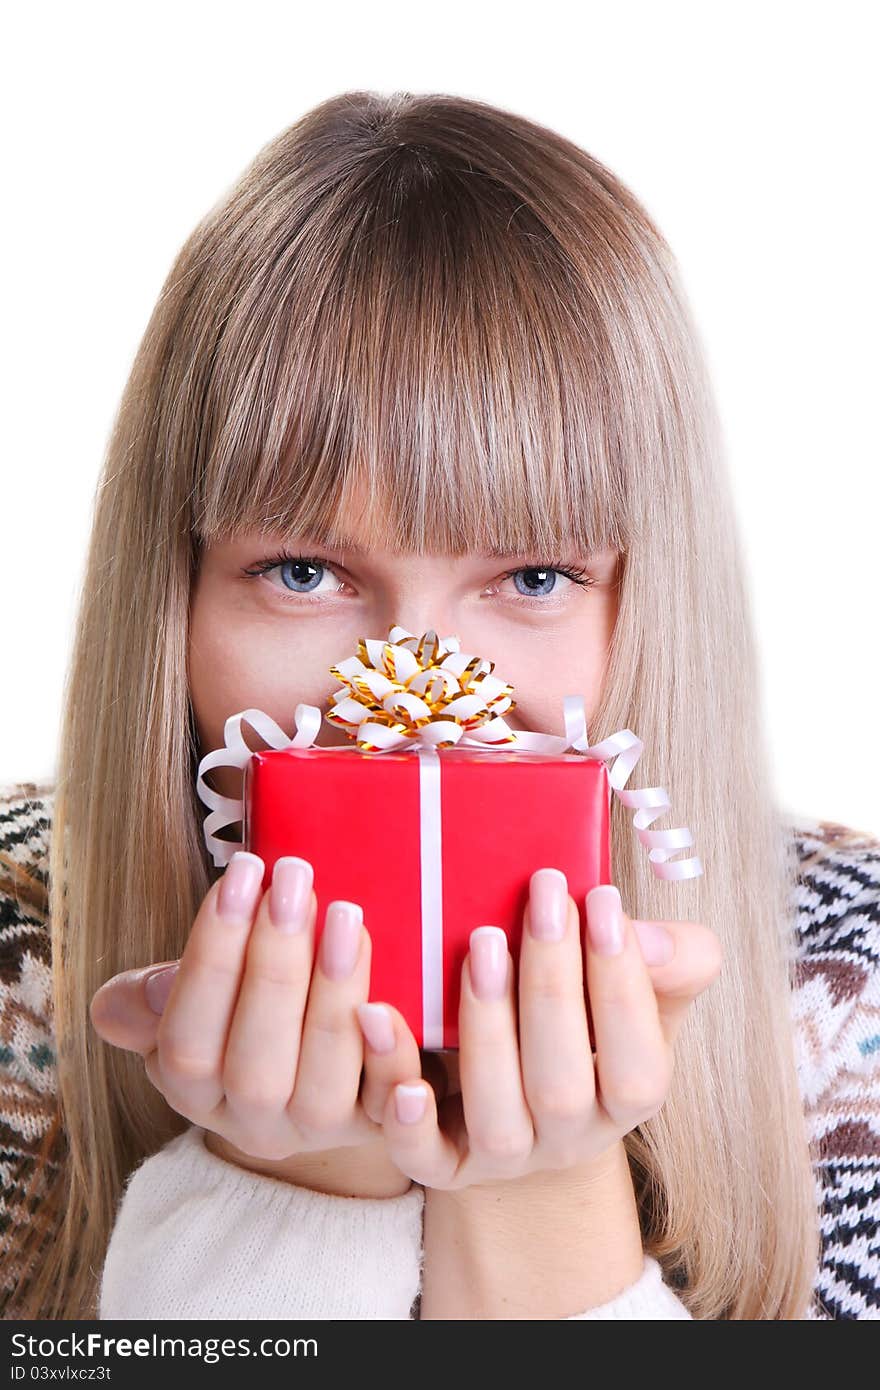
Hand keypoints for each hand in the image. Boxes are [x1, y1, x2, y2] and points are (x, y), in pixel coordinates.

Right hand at [89, 851, 425, 1195]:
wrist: (332, 1065)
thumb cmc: (251, 1007)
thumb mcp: (191, 1002)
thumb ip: (151, 998)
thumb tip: (143, 994)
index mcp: (194, 1091)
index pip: (187, 1039)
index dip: (211, 956)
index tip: (240, 874)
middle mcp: (253, 1124)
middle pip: (255, 1065)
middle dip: (274, 966)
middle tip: (295, 881)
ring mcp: (319, 1132)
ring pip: (323, 1085)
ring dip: (333, 996)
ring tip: (345, 915)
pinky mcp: (383, 1128)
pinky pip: (392, 1120)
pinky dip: (391, 1065)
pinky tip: (388, 1010)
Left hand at [354, 870, 721, 1190]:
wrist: (523, 1084)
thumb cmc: (586, 1015)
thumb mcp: (643, 988)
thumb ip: (672, 961)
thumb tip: (645, 936)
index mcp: (628, 1097)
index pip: (637, 1063)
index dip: (623, 985)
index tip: (602, 898)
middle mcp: (571, 1137)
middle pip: (560, 1086)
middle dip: (551, 988)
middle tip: (540, 901)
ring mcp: (506, 1156)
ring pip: (496, 1121)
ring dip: (487, 1031)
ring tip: (481, 946)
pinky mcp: (444, 1162)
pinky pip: (424, 1160)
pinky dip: (411, 1123)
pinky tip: (400, 1064)